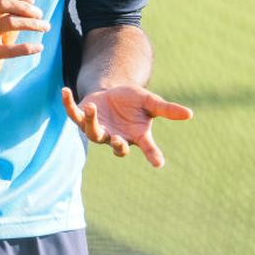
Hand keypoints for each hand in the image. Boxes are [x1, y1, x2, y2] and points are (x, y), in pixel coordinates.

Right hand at [0, 0, 49, 78]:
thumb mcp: (4, 14)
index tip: (32, 0)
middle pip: (1, 2)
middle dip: (25, 7)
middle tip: (40, 14)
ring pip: (8, 22)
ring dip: (31, 23)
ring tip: (46, 26)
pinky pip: (9, 50)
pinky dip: (27, 48)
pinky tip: (39, 47)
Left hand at [61, 85, 192, 167]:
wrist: (112, 93)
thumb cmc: (133, 101)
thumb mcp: (150, 102)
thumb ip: (167, 109)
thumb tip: (190, 114)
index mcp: (135, 136)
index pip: (147, 148)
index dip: (152, 155)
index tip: (159, 163)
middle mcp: (116, 137)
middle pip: (115, 145)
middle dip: (116, 143)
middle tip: (118, 140)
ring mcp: (98, 129)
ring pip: (93, 131)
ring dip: (91, 120)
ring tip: (92, 106)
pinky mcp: (82, 117)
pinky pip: (73, 114)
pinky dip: (68, 103)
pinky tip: (64, 90)